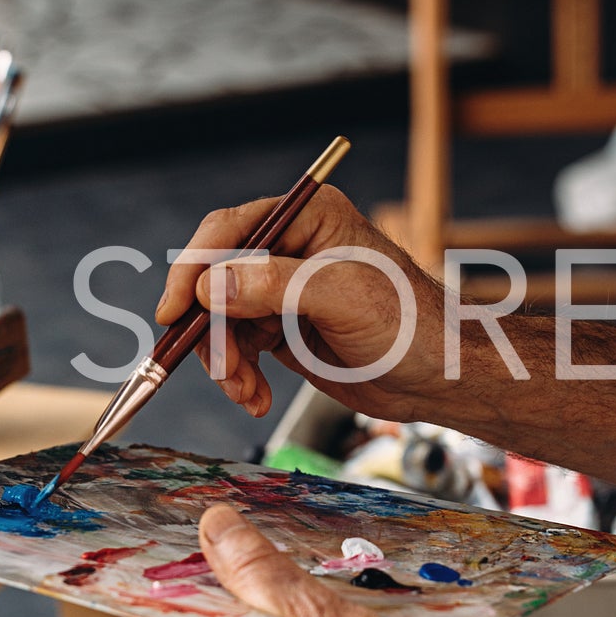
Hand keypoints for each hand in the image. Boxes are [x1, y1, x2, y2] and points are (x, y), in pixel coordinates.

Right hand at [156, 185, 444, 422]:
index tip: (175, 311)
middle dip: (210, 328)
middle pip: (215, 278)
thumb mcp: (341, 295)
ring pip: (220, 319)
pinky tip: (255, 399)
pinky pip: (237, 347)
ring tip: (245, 392)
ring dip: (224, 361)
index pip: (229, 230)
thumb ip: (273, 284)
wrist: (440, 377)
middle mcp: (288, 248)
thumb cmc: (409, 324)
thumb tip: (209, 285)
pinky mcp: (281, 328)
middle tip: (218, 368)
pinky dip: (238, 376)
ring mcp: (281, 290)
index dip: (193, 268)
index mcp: (306, 217)